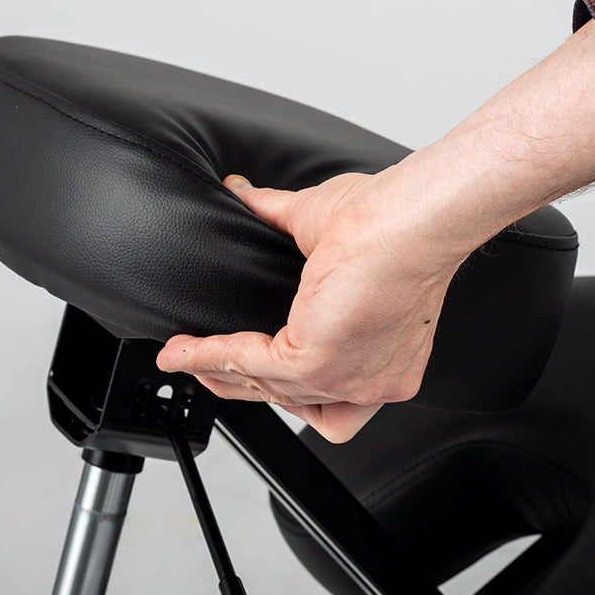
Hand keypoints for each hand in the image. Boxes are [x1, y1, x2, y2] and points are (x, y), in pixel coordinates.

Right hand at [156, 171, 463, 442]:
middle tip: (202, 364)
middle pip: (289, 399)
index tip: (244, 365)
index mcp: (383, 356)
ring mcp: (346, 379)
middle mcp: (370, 380)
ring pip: (264, 387)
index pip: (325, 390)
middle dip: (238, 382)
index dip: (280, 380)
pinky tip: (187, 348)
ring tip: (181, 354)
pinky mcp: (318, 364)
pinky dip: (210, 356)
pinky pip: (249, 366)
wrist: (413, 219)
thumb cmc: (395, 220)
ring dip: (215, 371)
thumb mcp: (323, 227)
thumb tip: (245, 196)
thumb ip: (279, 216)